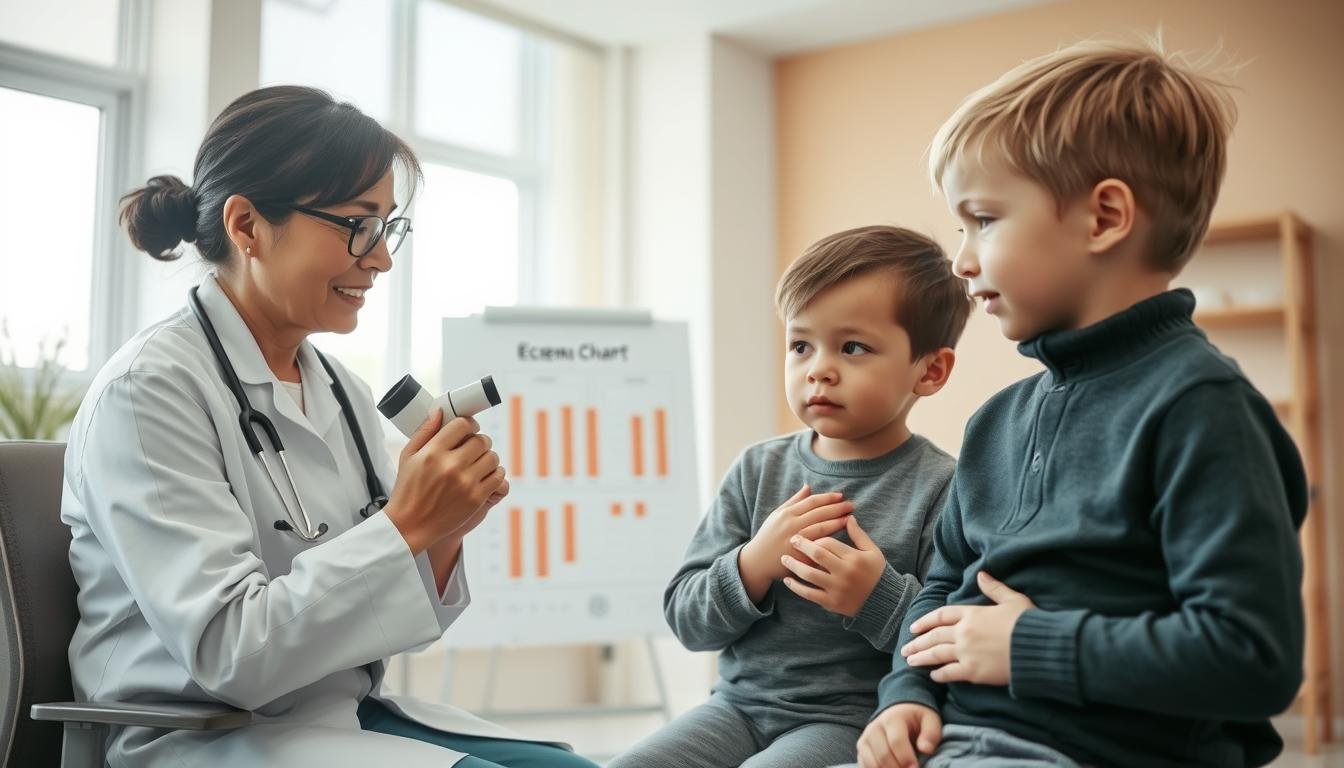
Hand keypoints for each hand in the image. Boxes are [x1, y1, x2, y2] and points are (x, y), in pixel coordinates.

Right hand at [383, 408, 506, 554]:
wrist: (410, 525)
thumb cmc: (407, 489)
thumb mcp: (408, 456)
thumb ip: (425, 431)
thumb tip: (440, 411)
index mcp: (433, 452)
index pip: (462, 425)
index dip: (469, 424)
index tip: (469, 429)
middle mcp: (451, 466)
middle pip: (481, 440)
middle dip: (480, 440)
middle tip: (474, 446)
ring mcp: (465, 483)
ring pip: (492, 457)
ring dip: (488, 456)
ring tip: (479, 461)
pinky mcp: (476, 499)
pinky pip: (498, 477)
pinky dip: (495, 473)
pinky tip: (485, 475)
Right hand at [738, 484, 853, 601]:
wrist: (757, 561)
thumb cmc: (768, 536)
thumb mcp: (777, 515)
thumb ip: (794, 501)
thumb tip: (809, 487)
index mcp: (786, 513)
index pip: (811, 501)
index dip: (827, 498)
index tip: (841, 495)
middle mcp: (791, 525)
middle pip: (818, 513)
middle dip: (836, 508)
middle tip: (851, 505)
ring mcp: (795, 540)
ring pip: (819, 527)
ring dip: (836, 521)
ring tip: (849, 518)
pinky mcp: (798, 555)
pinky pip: (817, 545)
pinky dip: (829, 539)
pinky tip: (841, 537)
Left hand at [780, 516, 887, 616]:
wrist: (883, 602)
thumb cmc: (877, 573)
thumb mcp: (872, 551)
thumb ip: (859, 535)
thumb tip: (848, 517)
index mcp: (853, 558)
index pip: (829, 542)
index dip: (816, 537)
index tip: (808, 534)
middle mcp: (844, 573)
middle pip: (817, 555)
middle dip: (802, 546)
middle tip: (792, 540)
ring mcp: (837, 589)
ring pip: (810, 574)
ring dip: (794, 565)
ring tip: (784, 558)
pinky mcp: (831, 603)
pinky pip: (809, 594)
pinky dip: (796, 587)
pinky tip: (787, 580)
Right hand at [857, 703, 941, 767]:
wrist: (898, 711)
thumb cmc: (916, 719)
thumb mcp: (930, 720)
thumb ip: (931, 734)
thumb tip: (926, 749)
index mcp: (892, 719)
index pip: (896, 741)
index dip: (906, 758)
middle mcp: (874, 728)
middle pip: (883, 755)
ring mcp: (866, 739)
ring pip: (872, 763)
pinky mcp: (862, 749)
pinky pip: (865, 766)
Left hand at [901, 571, 1035, 684]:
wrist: (1039, 648)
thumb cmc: (1028, 623)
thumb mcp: (1013, 600)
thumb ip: (994, 588)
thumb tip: (982, 574)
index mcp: (972, 613)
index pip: (941, 615)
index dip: (926, 621)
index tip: (914, 627)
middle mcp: (964, 632)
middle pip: (934, 636)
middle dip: (918, 642)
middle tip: (905, 648)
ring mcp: (966, 652)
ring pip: (936, 654)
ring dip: (921, 658)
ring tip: (910, 661)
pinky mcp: (973, 672)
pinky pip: (949, 673)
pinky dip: (939, 674)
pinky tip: (933, 676)